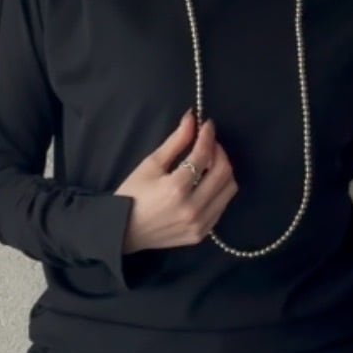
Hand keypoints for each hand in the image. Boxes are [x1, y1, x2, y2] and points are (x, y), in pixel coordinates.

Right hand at [115, 109, 238, 251]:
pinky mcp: (201, 234)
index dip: (207, 135)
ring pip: (228, 190)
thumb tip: (192, 118)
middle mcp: (192, 208)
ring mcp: (199, 224)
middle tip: (210, 144)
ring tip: (210, 163)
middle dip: (220, 152)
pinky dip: (219, 191)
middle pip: (224, 172)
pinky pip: (221, 207)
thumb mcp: (151, 165)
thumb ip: (175, 141)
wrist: (123, 231)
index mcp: (177, 188)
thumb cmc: (132, 195)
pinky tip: (207, 184)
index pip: (203, 155)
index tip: (207, 125)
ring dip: (224, 171)